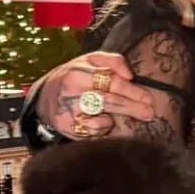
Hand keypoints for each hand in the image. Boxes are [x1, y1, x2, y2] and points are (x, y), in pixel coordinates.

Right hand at [37, 52, 154, 137]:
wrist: (45, 96)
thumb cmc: (75, 76)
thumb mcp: (90, 60)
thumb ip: (112, 61)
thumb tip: (130, 75)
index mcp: (79, 72)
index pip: (112, 82)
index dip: (132, 91)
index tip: (148, 99)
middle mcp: (72, 92)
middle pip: (110, 102)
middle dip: (132, 108)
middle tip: (149, 114)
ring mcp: (69, 112)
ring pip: (102, 121)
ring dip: (115, 120)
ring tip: (118, 117)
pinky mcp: (68, 128)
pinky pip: (94, 133)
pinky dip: (103, 129)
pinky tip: (102, 123)